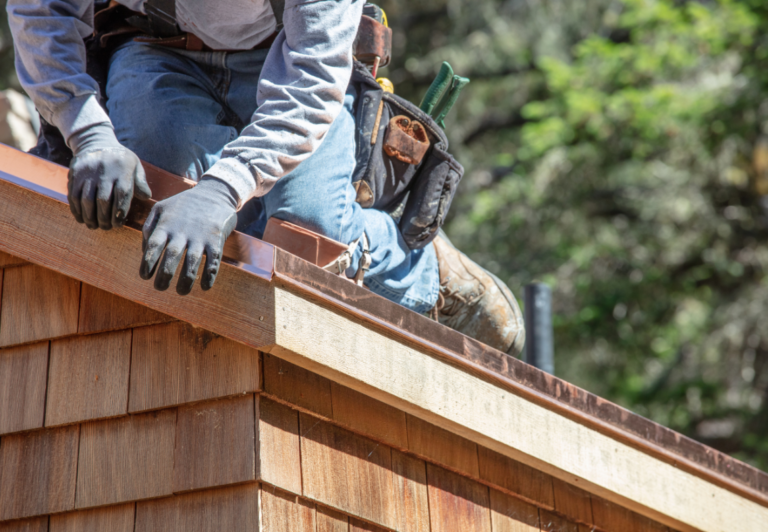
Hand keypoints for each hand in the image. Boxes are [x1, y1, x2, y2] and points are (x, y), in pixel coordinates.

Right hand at [67, 124, 150, 229]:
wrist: (96, 141)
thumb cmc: (120, 159)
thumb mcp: (135, 165)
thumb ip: (141, 182)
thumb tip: (146, 197)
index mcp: (122, 170)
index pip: (122, 195)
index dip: (119, 213)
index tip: (118, 224)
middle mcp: (104, 172)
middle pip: (102, 200)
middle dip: (104, 218)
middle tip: (106, 228)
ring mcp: (88, 173)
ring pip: (86, 199)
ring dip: (89, 216)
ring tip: (94, 226)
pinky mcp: (75, 174)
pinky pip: (73, 195)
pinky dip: (76, 209)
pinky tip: (81, 218)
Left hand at [140, 178, 238, 294]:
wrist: (215, 193)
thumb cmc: (184, 204)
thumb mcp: (161, 208)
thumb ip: (149, 228)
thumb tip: (145, 252)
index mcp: (166, 225)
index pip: (154, 247)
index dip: (148, 264)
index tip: (145, 276)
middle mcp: (182, 231)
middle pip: (171, 256)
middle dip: (164, 275)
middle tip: (160, 288)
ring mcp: (200, 236)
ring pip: (192, 261)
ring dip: (186, 280)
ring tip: (181, 292)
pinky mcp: (216, 239)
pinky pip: (213, 260)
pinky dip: (209, 275)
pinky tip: (205, 287)